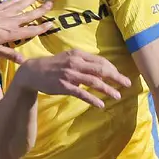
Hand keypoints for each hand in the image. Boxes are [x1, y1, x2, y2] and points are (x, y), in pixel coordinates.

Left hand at [0, 0, 54, 62]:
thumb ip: (8, 54)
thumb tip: (24, 61)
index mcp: (11, 33)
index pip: (30, 31)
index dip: (41, 28)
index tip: (51, 23)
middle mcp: (10, 20)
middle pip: (28, 14)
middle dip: (40, 9)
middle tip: (51, 3)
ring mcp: (3, 11)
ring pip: (20, 3)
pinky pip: (9, 0)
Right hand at [14, 49, 130, 107]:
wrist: (31, 72)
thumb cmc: (51, 65)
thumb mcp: (67, 57)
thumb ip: (82, 61)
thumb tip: (99, 67)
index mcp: (77, 54)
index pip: (100, 61)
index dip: (113, 69)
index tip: (119, 76)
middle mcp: (75, 63)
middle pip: (101, 70)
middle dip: (116, 77)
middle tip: (127, 84)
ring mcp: (69, 75)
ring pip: (94, 82)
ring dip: (108, 89)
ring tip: (118, 95)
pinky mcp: (64, 86)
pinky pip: (82, 93)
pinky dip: (93, 99)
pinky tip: (101, 104)